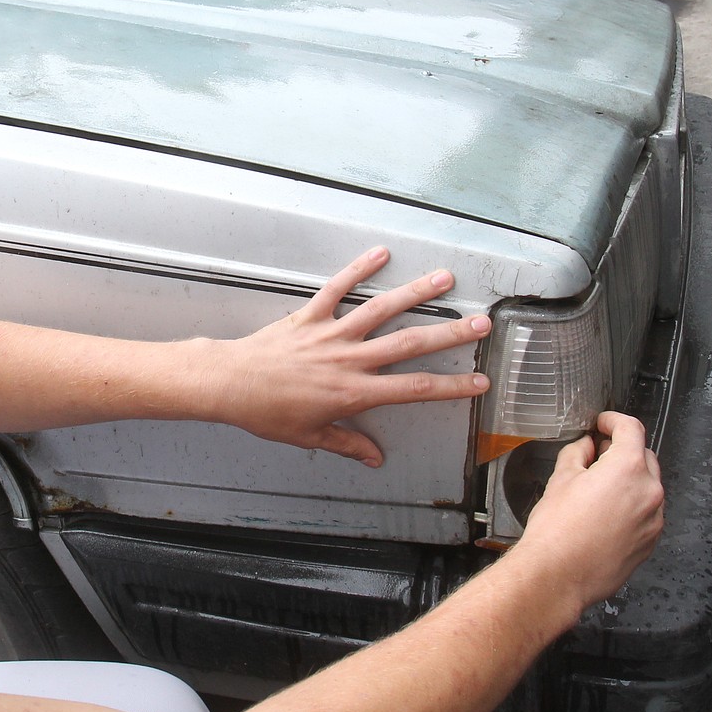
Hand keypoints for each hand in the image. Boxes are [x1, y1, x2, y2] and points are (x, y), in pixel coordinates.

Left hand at [205, 247, 490, 466]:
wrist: (231, 384)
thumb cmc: (267, 412)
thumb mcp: (310, 436)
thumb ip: (347, 444)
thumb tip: (374, 458)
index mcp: (354, 392)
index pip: (415, 390)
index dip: (451, 387)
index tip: (479, 382)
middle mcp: (349, 359)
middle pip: (410, 344)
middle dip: (450, 334)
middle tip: (481, 322)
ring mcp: (331, 334)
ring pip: (381, 309)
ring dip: (415, 293)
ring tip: (444, 279)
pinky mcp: (310, 316)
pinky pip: (337, 288)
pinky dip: (358, 269)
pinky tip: (380, 253)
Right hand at [515, 411, 663, 616]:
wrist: (559, 574)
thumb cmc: (557, 529)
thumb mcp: (561, 478)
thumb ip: (578, 453)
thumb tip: (586, 447)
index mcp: (628, 468)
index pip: (631, 429)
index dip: (613, 420)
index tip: (604, 423)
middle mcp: (649, 492)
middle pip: (644, 456)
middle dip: (622, 450)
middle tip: (596, 454)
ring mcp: (653, 519)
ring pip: (647, 486)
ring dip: (629, 479)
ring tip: (597, 488)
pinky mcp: (650, 542)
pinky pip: (647, 512)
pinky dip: (632, 505)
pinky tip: (604, 514)